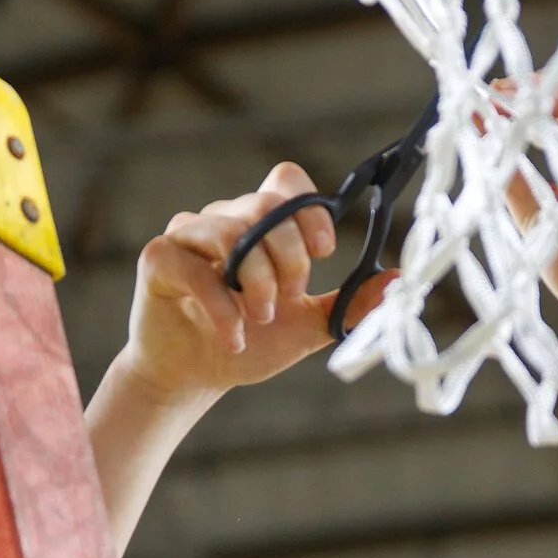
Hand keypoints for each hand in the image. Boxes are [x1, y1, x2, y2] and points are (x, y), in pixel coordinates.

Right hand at [124, 162, 395, 399]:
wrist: (195, 377)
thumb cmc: (251, 341)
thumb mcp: (310, 326)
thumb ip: (349, 304)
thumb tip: (398, 281)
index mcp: (261, 224)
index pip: (286, 181)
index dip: (308, 207)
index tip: (324, 250)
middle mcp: (224, 219)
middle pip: (266, 206)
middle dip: (289, 256)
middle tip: (291, 296)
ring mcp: (188, 235)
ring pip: (231, 233)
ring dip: (258, 280)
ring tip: (263, 318)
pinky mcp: (159, 261)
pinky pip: (196, 270)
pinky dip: (224, 308)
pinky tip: (235, 338)